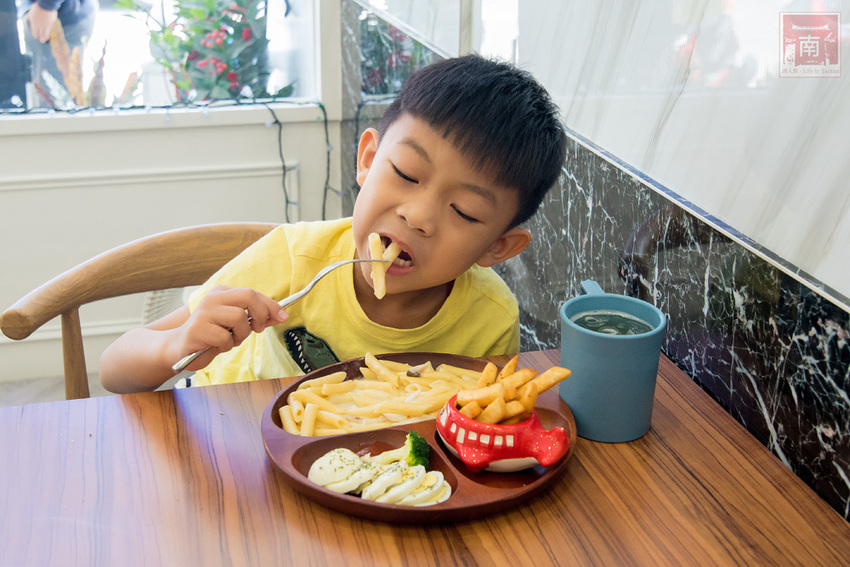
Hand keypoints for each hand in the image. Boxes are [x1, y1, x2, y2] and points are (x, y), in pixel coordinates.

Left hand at [28, 4, 57, 42]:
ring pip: (45, 36)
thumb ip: (31, 19)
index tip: (37, 37)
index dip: (36, 36)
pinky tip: (49, 35)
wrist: (46, 5)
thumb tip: (31, 24)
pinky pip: (49, 32)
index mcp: (33, 23)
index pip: (34, 34)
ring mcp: (45, 26)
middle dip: (41, 39)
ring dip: (45, 38)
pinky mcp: (50, 25)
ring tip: (45, 39)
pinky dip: (49, 34)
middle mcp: (39, 26)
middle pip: (40, 36)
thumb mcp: (31, 14)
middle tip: (42, 40)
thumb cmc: (38, 8)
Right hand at [174, 286, 288, 369]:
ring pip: (239, 318)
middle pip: (248, 297)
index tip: (283, 317)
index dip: (271, 306)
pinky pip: (225, 337)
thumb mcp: (236, 324)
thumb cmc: (212, 335)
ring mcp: (204, 312)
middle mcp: (213, 298)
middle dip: (260, 314)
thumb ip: (254, 318)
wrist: (180, 347)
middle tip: (257, 329)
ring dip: (240, 334)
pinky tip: (216, 345)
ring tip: (229, 339)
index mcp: (222, 292)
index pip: (252, 293)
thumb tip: (279, 316)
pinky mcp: (197, 328)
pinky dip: (226, 345)